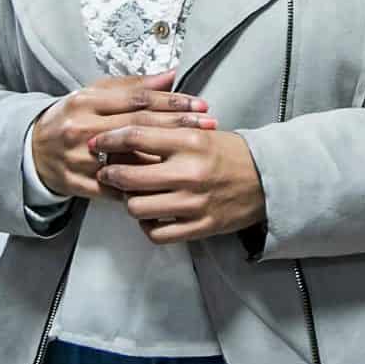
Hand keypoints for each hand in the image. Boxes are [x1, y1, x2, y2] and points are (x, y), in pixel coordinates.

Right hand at [31, 71, 215, 201]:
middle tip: (209, 124)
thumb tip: (171, 74)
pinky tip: (170, 183)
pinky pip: (117, 188)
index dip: (172, 102)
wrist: (34, 150)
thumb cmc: (72, 117)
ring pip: (130, 159)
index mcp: (86, 101)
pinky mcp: (79, 184)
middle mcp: (82, 128)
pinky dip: (143, 185)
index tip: (200, 105)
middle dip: (179, 125)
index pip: (137, 99)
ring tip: (197, 152)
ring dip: (167, 157)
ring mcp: (79, 158)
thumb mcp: (95, 94)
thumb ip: (133, 85)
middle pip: (139, 126)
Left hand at [88, 126, 266, 245]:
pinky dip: (146, 225)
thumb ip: (163, 130)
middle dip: (109, 174)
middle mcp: (190, 172)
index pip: (136, 136)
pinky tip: (149, 215)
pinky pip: (157, 233)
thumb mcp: (199, 131)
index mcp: (190, 141)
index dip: (108, 139)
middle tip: (105, 172)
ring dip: (128, 202)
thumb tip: (122, 131)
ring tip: (131, 194)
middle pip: (129, 176)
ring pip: (137, 208)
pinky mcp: (200, 227)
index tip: (96, 143)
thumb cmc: (228, 153)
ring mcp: (195, 203)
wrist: (268, 180)